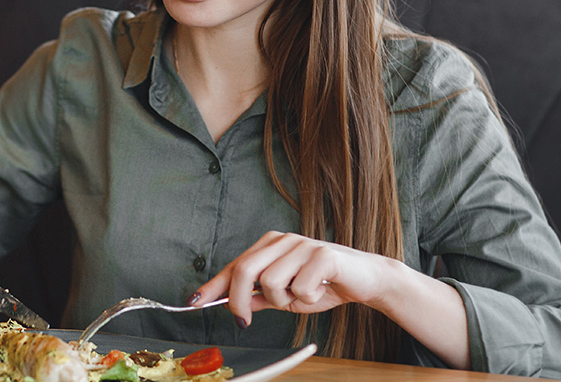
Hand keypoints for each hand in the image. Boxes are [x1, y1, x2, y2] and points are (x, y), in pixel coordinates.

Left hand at [193, 231, 396, 326]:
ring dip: (284, 300)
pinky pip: (299, 288)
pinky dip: (308, 298)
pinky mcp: (322, 254)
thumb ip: (259, 297)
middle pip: (245, 271)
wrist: (365, 280)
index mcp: (270, 245)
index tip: (195, 302)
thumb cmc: (323, 284)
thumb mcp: (285, 295)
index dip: (213, 286)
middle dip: (238, 302)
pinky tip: (321, 289)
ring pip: (271, 283)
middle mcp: (282, 240)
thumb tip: (233, 304)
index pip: (235, 265)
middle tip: (243, 321)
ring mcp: (301, 244)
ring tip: (303, 294)